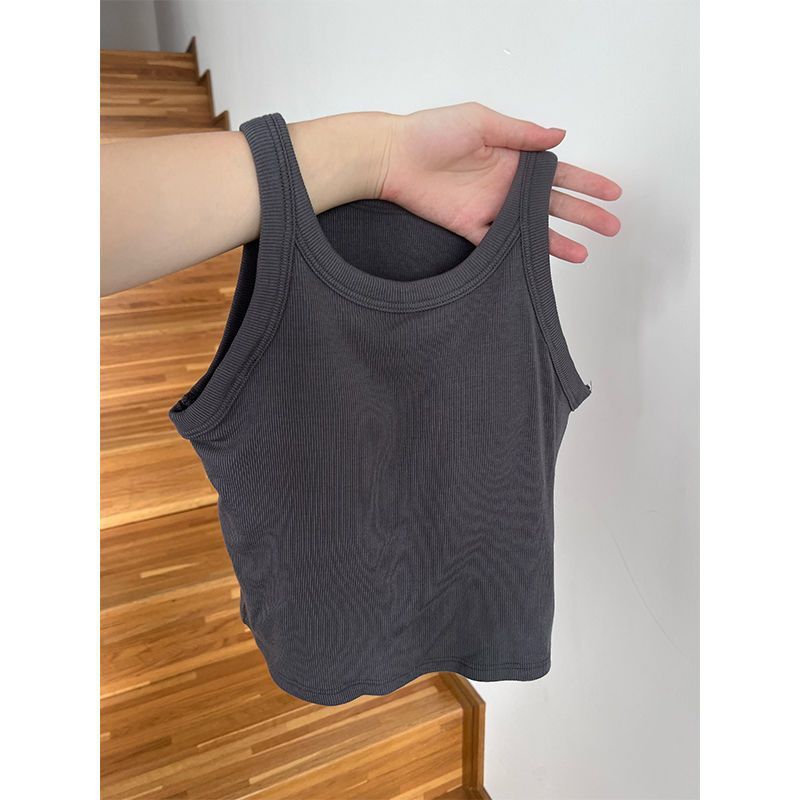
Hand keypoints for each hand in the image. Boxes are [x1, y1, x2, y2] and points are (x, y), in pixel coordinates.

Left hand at [378, 102, 620, 262]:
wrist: (393, 158)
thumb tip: (559, 136)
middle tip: (611, 226)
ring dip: (558, 241)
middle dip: (584, 214)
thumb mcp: (481, 121)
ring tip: (583, 254)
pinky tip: (537, 261)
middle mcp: (506, 185)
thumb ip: (521, 133)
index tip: (612, 193)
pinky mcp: (470, 228)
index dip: (586, 182)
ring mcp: (490, 208)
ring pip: (532, 228)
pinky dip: (518, 253)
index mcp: (514, 157)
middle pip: (553, 203)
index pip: (559, 172)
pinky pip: (499, 244)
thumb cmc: (431, 132)